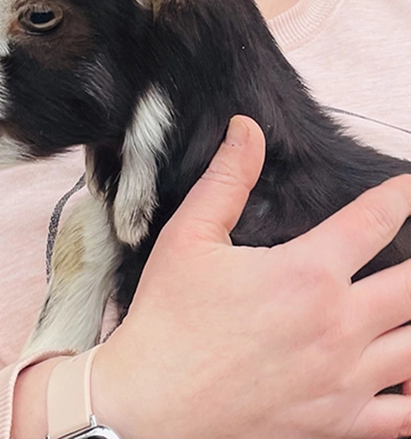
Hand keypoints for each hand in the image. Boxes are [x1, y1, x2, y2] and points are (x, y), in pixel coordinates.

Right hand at [92, 116, 410, 438]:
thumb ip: (227, 179)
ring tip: (406, 298)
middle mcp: (337, 325)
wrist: (153, 404)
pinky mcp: (338, 423)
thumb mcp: (189, 235)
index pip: (374, 220)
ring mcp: (344, 379)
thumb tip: (247, 130)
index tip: (408, 188)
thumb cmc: (169, 319)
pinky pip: (405, 416)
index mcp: (306, 273)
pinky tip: (408, 371)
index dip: (400, 197)